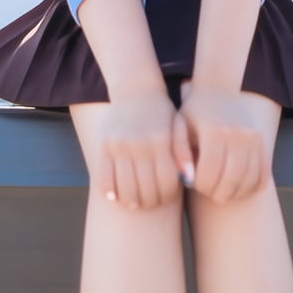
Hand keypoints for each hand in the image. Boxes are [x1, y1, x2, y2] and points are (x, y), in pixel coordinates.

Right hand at [99, 89, 194, 210]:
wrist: (135, 90)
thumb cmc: (161, 113)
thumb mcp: (178, 127)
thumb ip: (184, 152)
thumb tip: (189, 178)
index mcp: (160, 141)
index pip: (165, 182)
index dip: (167, 196)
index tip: (166, 197)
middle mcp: (139, 144)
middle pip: (145, 189)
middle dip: (150, 202)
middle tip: (152, 202)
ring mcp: (118, 146)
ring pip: (125, 188)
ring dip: (131, 201)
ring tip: (136, 202)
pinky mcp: (102, 146)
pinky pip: (104, 178)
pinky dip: (111, 192)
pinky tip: (117, 196)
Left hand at [179, 85, 272, 203]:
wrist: (225, 89)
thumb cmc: (197, 112)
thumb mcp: (180, 124)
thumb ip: (179, 152)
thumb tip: (187, 179)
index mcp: (213, 131)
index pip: (208, 174)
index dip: (199, 185)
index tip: (194, 183)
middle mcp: (237, 135)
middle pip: (229, 181)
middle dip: (216, 192)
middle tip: (208, 189)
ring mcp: (254, 140)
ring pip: (248, 182)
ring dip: (234, 193)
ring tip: (221, 190)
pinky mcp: (265, 144)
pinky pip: (262, 176)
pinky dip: (251, 187)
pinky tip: (237, 187)